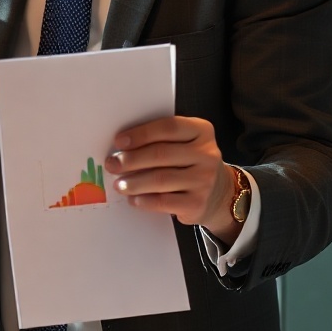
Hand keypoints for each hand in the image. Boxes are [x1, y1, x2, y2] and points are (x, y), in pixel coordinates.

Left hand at [106, 117, 236, 236]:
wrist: (219, 193)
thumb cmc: (191, 163)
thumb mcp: (185, 143)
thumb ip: (161, 140)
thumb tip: (122, 148)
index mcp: (202, 131)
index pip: (168, 127)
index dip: (141, 134)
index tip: (119, 141)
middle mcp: (207, 154)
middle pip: (161, 154)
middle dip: (131, 160)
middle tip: (112, 164)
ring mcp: (204, 180)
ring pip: (160, 179)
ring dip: (134, 182)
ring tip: (119, 184)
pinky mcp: (198, 203)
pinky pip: (164, 201)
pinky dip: (144, 200)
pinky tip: (133, 199)